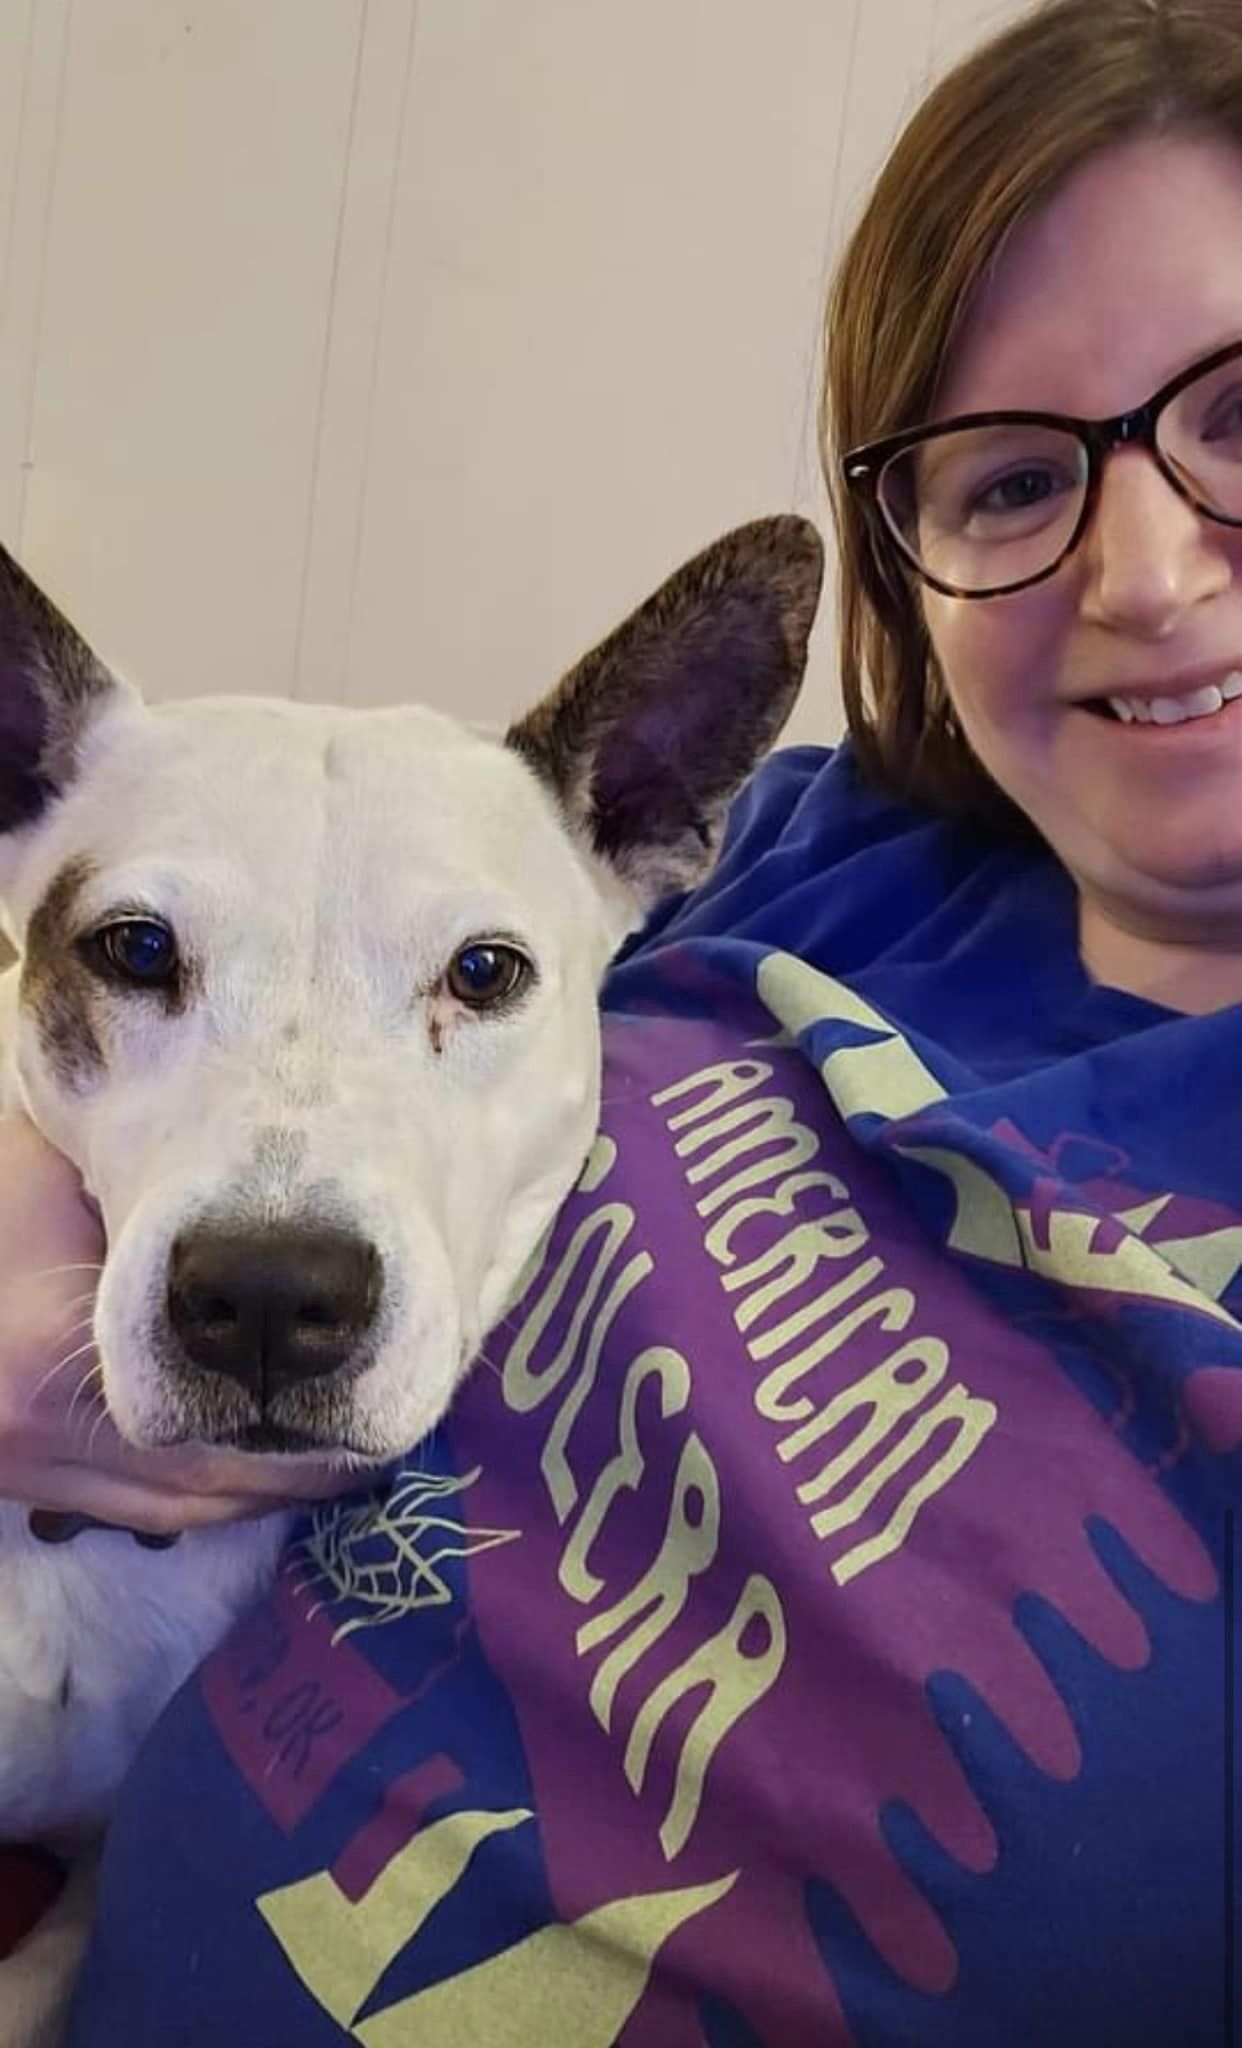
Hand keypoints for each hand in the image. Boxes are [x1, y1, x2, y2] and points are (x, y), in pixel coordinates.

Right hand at [0, 1114, 348, 1534]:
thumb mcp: (44, 1168)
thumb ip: (141, 1189)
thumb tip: (261, 1203)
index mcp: (43, 1364)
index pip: (210, 1415)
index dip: (302, 1412)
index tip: (383, 1384)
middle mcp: (38, 1445)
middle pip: (208, 1482)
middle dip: (304, 1466)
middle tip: (390, 1431)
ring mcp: (24, 1478)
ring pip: (179, 1510)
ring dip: (266, 1489)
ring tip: (348, 1454)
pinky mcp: (19, 1486)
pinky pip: (142, 1514)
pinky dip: (210, 1494)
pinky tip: (262, 1465)